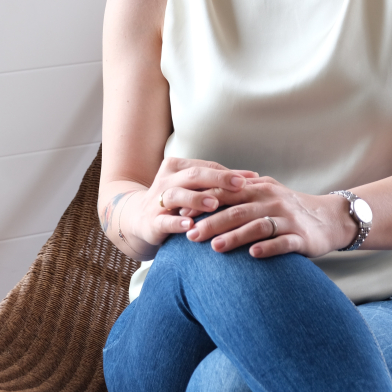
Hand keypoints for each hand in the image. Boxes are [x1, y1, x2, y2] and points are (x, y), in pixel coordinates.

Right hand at [119, 157, 258, 251]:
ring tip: (215, 204)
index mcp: (177, 167)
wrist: (138, 219)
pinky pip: (164, 220)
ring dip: (197, 199)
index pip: (207, 166)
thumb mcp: (194, 189)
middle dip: (218, 179)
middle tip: (240, 185)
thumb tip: (253, 177)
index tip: (251, 178)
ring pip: (177, 195)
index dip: (228, 172)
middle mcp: (166, 179)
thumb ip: (219, 183)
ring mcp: (157, 200)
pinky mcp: (151, 221)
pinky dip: (177, 222)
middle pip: (194, 175)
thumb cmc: (177, 202)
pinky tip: (190, 225)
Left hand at [184, 175, 356, 258]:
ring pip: (257, 226)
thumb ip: (238, 196)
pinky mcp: (301, 237)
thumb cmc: (288, 208)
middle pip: (237, 210)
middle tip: (190, 236)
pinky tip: (253, 255)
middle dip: (212, 223)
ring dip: (235, 236)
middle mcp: (271, 200)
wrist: (328, 218)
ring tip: (215, 248)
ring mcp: (287, 218)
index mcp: (259, 189)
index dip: (204, 203)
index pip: (227, 193)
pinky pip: (283, 242)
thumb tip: (202, 199)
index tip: (183, 215)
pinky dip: (268, 247)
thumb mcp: (264, 195)